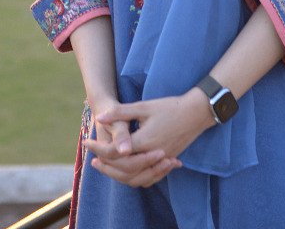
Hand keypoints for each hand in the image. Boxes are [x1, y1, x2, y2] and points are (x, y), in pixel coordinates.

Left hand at [84, 91, 210, 187]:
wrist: (196, 113)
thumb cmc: (169, 106)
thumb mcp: (143, 106)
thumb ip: (120, 113)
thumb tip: (100, 118)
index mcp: (143, 142)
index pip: (115, 152)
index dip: (98, 148)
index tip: (87, 142)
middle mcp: (151, 156)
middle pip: (123, 170)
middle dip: (106, 166)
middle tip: (92, 159)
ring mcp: (161, 161)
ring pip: (136, 178)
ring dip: (119, 175)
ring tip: (106, 167)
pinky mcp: (167, 161)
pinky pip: (148, 178)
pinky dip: (136, 178)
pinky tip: (128, 171)